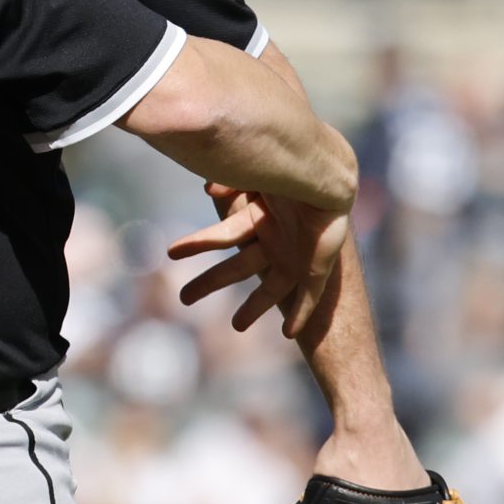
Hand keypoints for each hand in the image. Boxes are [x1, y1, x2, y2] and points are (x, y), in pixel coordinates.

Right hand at [167, 186, 350, 336]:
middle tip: (183, 298)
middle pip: (237, 268)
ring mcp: (298, 256)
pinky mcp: (318, 269)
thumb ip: (230, 180)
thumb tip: (207, 190)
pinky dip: (299, 314)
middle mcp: (276, 239)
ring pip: (272, 289)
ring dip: (255, 308)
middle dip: (210, 283)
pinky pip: (309, 298)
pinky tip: (289, 332)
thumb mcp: (253, 175)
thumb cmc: (291, 171)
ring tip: (237, 326)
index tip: (173, 253)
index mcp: (260, 217)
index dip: (200, 243)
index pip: (224, 236)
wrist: (330, 180)